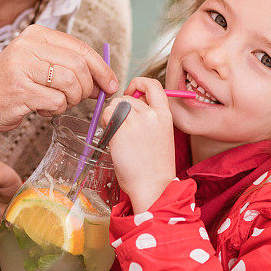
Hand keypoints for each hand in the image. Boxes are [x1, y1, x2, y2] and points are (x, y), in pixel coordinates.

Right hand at [0, 25, 118, 136]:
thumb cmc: (7, 85)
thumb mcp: (35, 63)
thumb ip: (65, 64)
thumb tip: (103, 78)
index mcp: (36, 34)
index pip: (81, 48)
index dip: (101, 68)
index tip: (110, 84)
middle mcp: (29, 45)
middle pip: (79, 66)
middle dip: (87, 88)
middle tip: (81, 99)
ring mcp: (23, 66)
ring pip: (71, 84)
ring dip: (71, 101)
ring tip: (55, 103)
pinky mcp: (20, 90)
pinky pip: (57, 102)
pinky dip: (56, 110)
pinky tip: (43, 109)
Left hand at [101, 77, 175, 212]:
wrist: (153, 187)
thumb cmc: (153, 167)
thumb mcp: (160, 135)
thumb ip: (149, 117)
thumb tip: (129, 103)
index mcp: (164, 115)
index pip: (153, 85)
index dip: (139, 83)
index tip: (131, 91)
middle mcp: (151, 114)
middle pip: (127, 98)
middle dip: (120, 109)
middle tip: (121, 126)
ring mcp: (137, 121)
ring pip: (115, 105)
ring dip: (112, 117)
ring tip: (118, 135)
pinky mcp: (121, 129)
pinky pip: (107, 115)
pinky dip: (106, 123)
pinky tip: (113, 138)